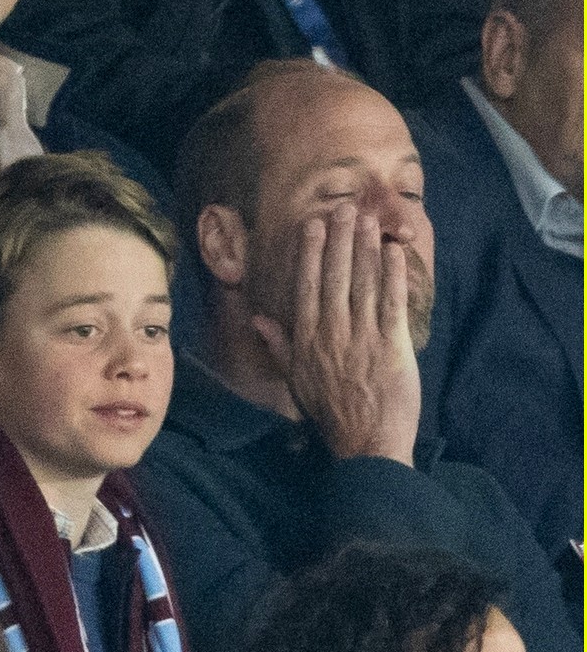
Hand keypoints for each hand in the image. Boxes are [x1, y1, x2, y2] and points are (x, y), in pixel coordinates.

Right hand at [252, 205, 419, 466]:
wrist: (366, 444)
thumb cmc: (331, 414)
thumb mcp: (296, 380)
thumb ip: (279, 345)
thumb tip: (257, 319)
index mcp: (307, 340)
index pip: (308, 287)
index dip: (312, 253)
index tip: (314, 224)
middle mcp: (332, 333)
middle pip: (336, 277)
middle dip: (340, 239)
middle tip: (344, 207)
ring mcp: (363, 338)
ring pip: (363, 284)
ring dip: (365, 249)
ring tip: (368, 220)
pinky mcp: (392, 346)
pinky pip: (392, 303)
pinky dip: (393, 275)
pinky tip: (394, 251)